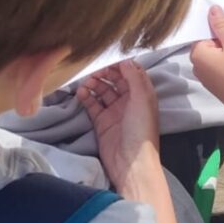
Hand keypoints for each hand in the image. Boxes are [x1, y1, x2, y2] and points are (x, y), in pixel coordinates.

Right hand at [77, 60, 161, 194]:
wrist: (130, 162)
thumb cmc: (140, 130)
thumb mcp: (142, 99)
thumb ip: (134, 78)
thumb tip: (126, 61)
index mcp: (143, 94)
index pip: (131, 73)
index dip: (120, 66)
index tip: (108, 63)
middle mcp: (130, 101)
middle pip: (116, 81)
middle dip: (105, 74)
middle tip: (93, 74)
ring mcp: (115, 112)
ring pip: (103, 91)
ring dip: (94, 85)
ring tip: (85, 84)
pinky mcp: (102, 122)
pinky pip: (93, 105)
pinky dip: (86, 98)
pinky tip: (80, 93)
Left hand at [190, 5, 223, 115]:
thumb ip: (221, 26)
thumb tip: (211, 9)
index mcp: (197, 54)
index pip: (203, 32)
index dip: (219, 28)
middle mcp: (197, 66)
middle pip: (209, 44)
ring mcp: (206, 78)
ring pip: (216, 56)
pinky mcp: (215, 85)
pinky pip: (220, 67)